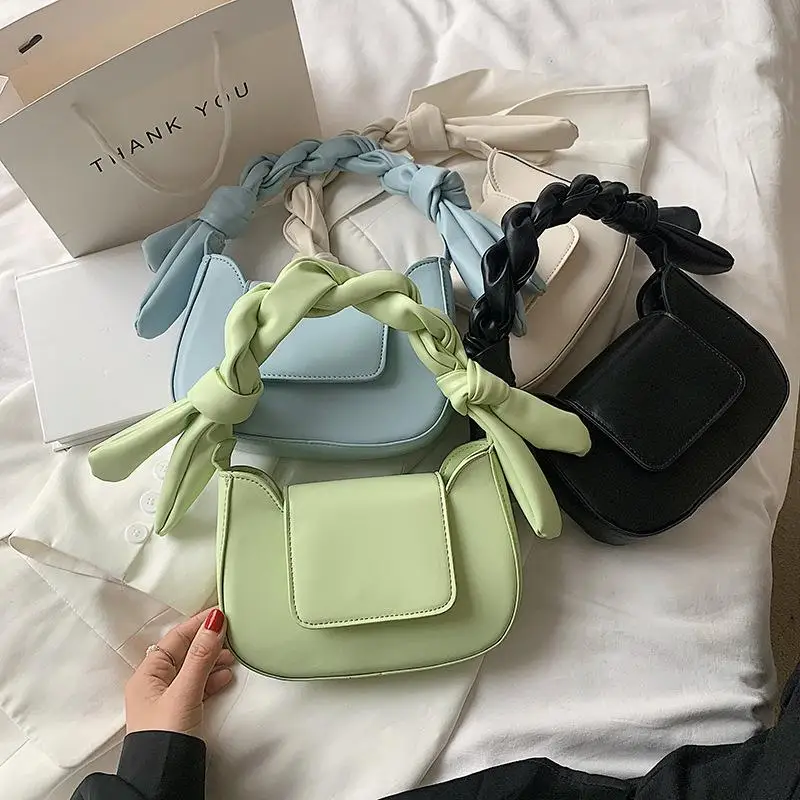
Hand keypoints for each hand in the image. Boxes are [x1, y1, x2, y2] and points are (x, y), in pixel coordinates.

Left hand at [125, 607, 234, 734]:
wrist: (161, 779)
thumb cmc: (165, 736)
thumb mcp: (185, 691)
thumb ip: (201, 656)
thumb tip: (214, 621)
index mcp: (147, 674)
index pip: (175, 639)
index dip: (197, 624)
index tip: (220, 613)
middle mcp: (154, 684)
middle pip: (184, 652)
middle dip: (207, 642)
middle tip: (231, 633)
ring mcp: (167, 699)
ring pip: (193, 669)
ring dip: (212, 660)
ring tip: (233, 655)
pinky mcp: (179, 713)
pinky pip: (197, 686)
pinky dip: (212, 679)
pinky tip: (226, 677)